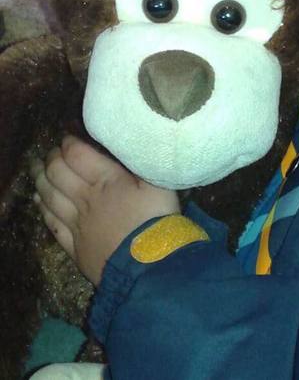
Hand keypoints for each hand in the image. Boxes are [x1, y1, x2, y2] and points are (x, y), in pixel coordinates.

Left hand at [31, 135, 179, 285]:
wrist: (150, 262)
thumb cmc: (158, 218)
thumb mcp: (158, 182)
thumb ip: (142, 162)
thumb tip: (133, 143)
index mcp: (106, 179)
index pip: (77, 155)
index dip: (69, 144)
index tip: (67, 138)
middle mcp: (85, 198)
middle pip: (58, 174)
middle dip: (52, 159)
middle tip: (53, 152)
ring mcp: (77, 223)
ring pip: (50, 197)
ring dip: (41, 181)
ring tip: (39, 171)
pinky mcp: (75, 246)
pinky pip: (52, 224)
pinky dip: (44, 210)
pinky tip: (41, 203)